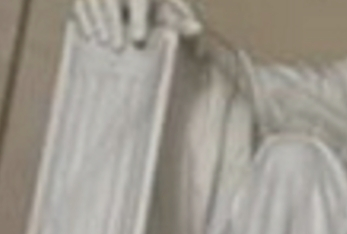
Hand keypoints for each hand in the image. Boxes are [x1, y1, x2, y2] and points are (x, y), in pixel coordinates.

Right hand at [73, 0, 200, 50]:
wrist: (139, 0)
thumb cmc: (160, 5)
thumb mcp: (173, 9)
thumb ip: (185, 19)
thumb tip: (197, 29)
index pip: (138, 2)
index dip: (138, 20)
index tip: (138, 40)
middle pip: (112, 3)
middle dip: (113, 24)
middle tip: (118, 47)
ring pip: (93, 3)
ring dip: (96, 22)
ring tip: (102, 43)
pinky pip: (81, 6)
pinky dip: (83, 19)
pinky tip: (88, 37)